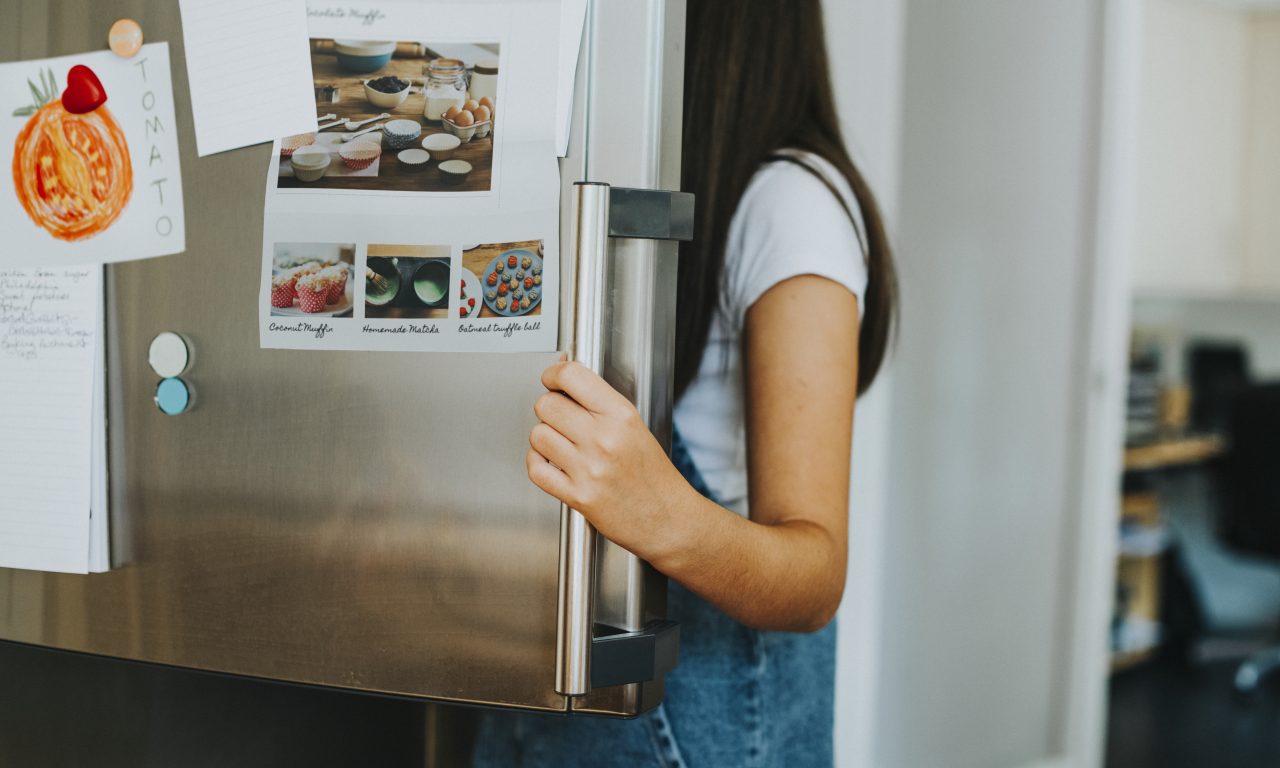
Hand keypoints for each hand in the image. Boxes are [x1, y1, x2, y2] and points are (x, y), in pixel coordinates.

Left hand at [527, 361, 690, 560]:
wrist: (668, 519)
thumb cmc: (653, 476)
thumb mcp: (635, 426)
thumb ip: (600, 404)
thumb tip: (564, 380)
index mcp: (621, 416)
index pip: (572, 377)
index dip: (553, 374)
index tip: (552, 379)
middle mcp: (604, 439)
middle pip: (547, 405)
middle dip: (549, 408)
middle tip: (560, 417)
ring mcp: (589, 468)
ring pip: (538, 435)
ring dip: (544, 438)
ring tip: (561, 444)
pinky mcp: (578, 496)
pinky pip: (536, 469)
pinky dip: (537, 463)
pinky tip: (551, 463)